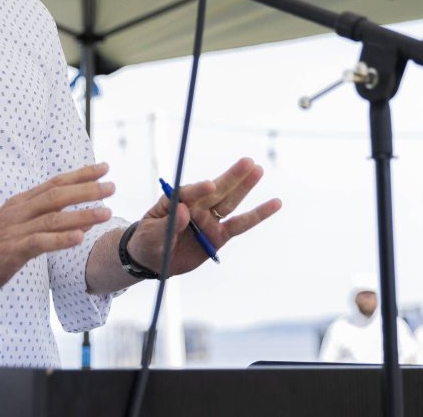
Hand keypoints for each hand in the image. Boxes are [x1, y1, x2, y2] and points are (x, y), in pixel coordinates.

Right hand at [0, 163, 114, 297]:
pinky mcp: (12, 251)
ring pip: (54, 217)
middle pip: (58, 195)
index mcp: (21, 203)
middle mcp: (20, 212)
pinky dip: (61, 239)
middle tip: (111, 186)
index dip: (80, 175)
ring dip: (81, 214)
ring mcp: (16, 230)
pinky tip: (79, 238)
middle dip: (87, 189)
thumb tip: (78, 221)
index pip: (54, 183)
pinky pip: (40, 242)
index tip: (102, 167)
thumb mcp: (14, 226)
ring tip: (105, 212)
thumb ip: (42, 221)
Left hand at [127, 157, 280, 275]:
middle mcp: (194, 206)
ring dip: (243, 186)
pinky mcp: (219, 235)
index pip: (188, 193)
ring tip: (258, 169)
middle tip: (247, 161)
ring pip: (229, 202)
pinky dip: (258, 214)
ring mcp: (208, 219)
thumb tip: (184, 211)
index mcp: (174, 201)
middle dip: (230, 177)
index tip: (209, 185)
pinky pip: (240, 224)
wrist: (153, 260)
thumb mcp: (151, 236)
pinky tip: (275, 203)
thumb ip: (168, 225)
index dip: (198, 189)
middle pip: (215, 190)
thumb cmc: (148, 242)